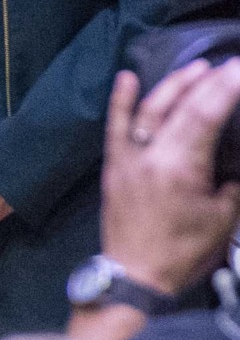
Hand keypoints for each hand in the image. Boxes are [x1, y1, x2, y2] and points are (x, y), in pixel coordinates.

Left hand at [99, 62, 239, 294]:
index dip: (225, 88)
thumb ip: (234, 184)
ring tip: (197, 68)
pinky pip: (115, 125)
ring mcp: (128, 156)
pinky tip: (126, 77)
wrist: (135, 274)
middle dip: (209, 82)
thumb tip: (237, 158)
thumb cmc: (184, 250)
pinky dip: (120, 99)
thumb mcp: (224, 219)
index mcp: (182, 167)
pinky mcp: (112, 163)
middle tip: (229, 65)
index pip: (206, 116)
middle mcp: (151, 154)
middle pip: (182, 107)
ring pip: (149, 109)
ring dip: (174, 85)